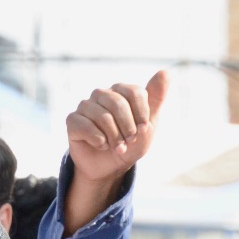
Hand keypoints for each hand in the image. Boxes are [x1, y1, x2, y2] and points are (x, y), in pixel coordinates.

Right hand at [63, 71, 167, 233]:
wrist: (112, 166)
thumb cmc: (131, 143)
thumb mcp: (149, 123)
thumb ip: (156, 98)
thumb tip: (166, 72)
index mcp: (121, 92)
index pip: (134, 92)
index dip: (142, 113)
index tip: (144, 129)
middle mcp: (101, 94)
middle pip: (117, 103)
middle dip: (128, 127)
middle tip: (130, 140)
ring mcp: (85, 106)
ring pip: (102, 116)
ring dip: (115, 137)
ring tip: (119, 147)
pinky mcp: (73, 120)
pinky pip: (84, 126)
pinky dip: (98, 140)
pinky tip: (102, 145)